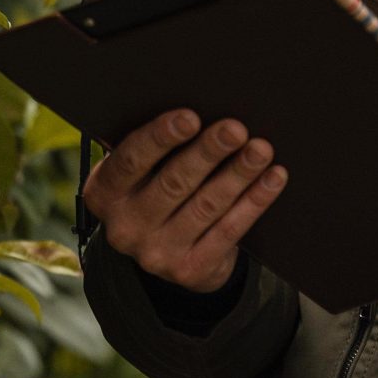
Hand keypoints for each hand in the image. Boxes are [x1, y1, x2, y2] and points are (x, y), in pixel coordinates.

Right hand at [81, 108, 288, 293]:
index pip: (130, 161)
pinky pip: (229, 231)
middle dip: (208, 153)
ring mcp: (156, 254)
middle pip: (173, 183)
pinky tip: (273, 178)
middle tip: (235, 129)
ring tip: (261, 149)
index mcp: (104, 193)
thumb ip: (156, 147)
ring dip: (238, 174)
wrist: (165, 251)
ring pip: (206, 206)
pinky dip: (254, 201)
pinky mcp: (190, 270)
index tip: (190, 117)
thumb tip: (204, 107)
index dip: (160, 138)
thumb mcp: (141, 172)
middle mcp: (125, 228)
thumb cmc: (155, 187)